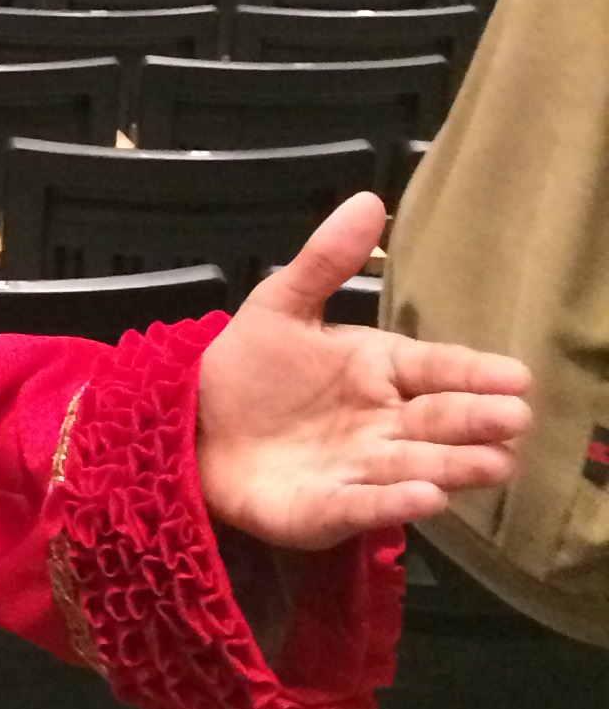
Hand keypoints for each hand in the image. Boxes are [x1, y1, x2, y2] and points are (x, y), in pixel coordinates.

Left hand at [194, 193, 528, 552]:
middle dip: (478, 421)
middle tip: (516, 420)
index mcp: (378, 370)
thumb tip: (369, 199)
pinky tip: (426, 498)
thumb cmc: (248, 367)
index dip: (475, 373)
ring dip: (453, 466)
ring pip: (415, 466)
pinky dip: (393, 502)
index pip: (436, 369)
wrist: (190, 424)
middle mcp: (380, 423)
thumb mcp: (281, 304)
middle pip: (438, 421)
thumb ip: (325, 260)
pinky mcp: (325, 509)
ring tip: (495, 464)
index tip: (517, 376)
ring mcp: (357, 469)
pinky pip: (363, 505)